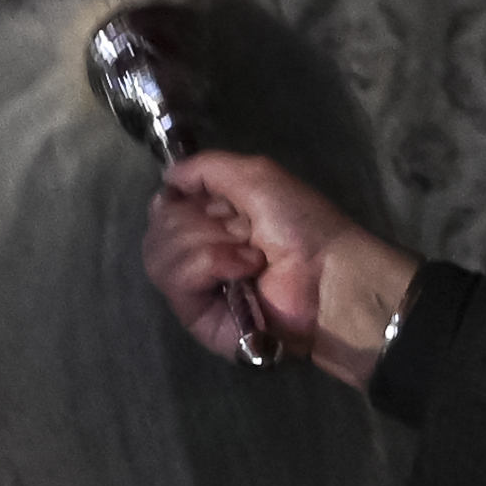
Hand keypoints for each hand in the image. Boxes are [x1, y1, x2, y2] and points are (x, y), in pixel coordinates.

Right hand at [145, 153, 422, 386]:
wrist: (329, 274)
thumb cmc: (302, 225)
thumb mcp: (256, 175)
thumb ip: (206, 167)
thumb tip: (168, 176)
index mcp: (211, 222)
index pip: (164, 208)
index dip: (177, 199)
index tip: (203, 199)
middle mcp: (197, 254)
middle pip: (157, 229)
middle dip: (198, 221)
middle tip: (241, 230)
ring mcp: (195, 289)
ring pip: (159, 255)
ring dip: (206, 243)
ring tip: (249, 254)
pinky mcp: (196, 318)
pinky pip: (174, 281)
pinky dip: (209, 264)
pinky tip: (243, 269)